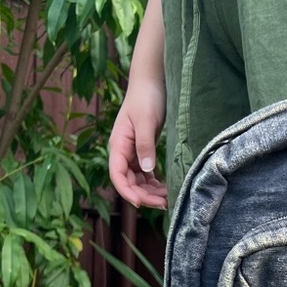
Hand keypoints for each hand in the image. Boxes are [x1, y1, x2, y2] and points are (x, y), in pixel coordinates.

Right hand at [108, 79, 167, 209]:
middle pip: (129, 182)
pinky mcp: (144, 151)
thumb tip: (147, 169)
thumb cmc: (146, 98)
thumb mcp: (146, 121)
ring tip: (169, 198)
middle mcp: (123, 152)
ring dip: (151, 192)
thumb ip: (145, 145)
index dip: (127, 192)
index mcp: (118, 145)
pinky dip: (155, 183)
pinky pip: (146, 174)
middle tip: (164, 203)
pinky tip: (166, 189)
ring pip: (138, 181)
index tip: (140, 203)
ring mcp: (133, 153)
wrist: (152, 82)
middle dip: (144, 195)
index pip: (117, 175)